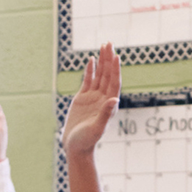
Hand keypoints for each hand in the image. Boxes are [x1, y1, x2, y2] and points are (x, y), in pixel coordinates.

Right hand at [62, 44, 119, 160]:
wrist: (76, 147)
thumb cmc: (87, 141)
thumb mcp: (97, 128)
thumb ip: (105, 114)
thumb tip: (114, 100)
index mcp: (109, 104)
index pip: (114, 82)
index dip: (115, 68)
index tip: (116, 55)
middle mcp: (103, 98)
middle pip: (107, 75)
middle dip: (109, 59)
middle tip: (109, 43)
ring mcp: (93, 98)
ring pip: (99, 75)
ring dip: (102, 61)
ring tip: (103, 46)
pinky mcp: (83, 99)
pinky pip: (88, 81)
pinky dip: (90, 70)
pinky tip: (91, 60)